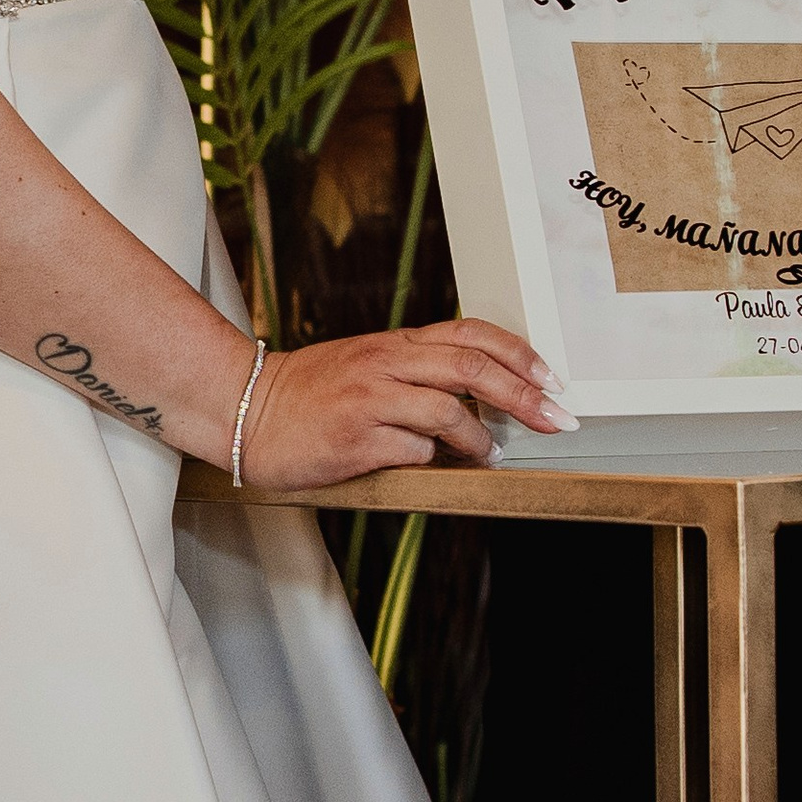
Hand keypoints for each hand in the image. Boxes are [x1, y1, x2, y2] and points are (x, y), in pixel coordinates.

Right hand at [238, 319, 575, 488]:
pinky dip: (432, 460)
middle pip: (474, 369)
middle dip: (525, 396)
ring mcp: (370, 399)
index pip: (472, 334)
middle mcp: (386, 363)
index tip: (551, 378)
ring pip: (449, 411)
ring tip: (491, 455)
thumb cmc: (309, 394)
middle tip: (555, 419)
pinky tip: (433, 466)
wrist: (245, 408)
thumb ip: (417, 374)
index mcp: (394, 344)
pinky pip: (413, 449)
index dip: (520, 355)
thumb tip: (478, 403)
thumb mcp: (366, 366)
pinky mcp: (355, 438)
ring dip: (481, 439)